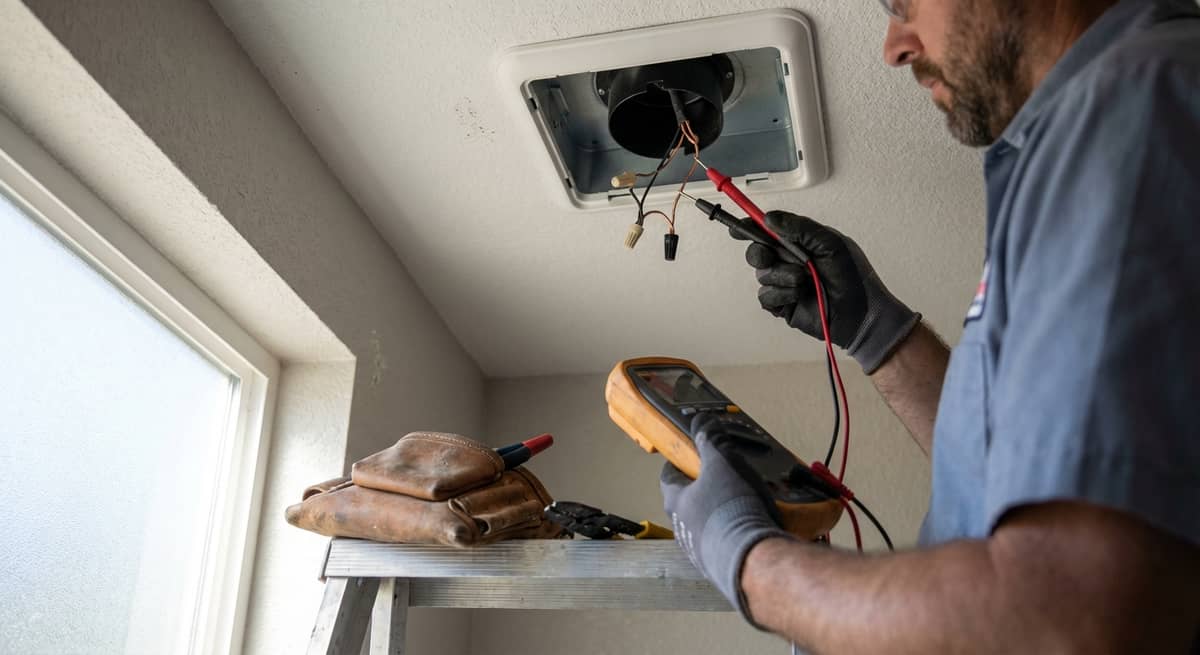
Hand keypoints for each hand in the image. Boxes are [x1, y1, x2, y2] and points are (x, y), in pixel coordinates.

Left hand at [660, 413, 786, 625]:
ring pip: (705, 522)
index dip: (679, 462)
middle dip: (703, 487)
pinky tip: (752, 525)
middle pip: (687, 500)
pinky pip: (723, 542)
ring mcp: (699, 548)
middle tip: (723, 475)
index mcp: (675, 500)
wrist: (751, 559)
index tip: (690, 453)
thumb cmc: (730, 507)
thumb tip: (700, 420)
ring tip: (744, 499)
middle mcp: (681, 527)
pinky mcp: (719, 563)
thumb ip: (710, 441)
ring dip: (719, 511)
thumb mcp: (721, 463)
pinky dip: (734, 531)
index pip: (668, 476)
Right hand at [733, 211, 919, 372]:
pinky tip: (799, 295)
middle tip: (769, 255)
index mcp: (799, 243)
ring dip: (782, 275)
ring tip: (804, 280)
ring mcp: (784, 284)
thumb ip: (799, 228)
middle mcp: (788, 261)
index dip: (750, 226)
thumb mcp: (830, 243)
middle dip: (760, 251)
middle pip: (757, 250)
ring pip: (762, 274)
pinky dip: (781, 294)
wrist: (861, 314)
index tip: (739, 225)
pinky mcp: (782, 306)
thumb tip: (768, 218)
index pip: (768, 231)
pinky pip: (765, 296)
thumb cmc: (853, 277)